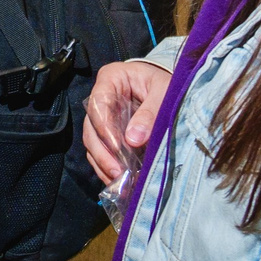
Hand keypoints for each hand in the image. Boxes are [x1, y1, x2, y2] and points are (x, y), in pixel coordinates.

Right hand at [83, 58, 172, 185]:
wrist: (168, 86)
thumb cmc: (165, 83)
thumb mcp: (164, 92)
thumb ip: (150, 113)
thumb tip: (133, 139)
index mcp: (110, 79)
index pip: (98, 105)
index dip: (105, 128)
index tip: (119, 149)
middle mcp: (99, 98)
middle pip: (91, 127)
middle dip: (103, 153)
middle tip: (118, 172)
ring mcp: (101, 117)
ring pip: (93, 143)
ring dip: (104, 164)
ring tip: (120, 182)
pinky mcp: (108, 133)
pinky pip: (101, 152)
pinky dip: (108, 167)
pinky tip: (119, 181)